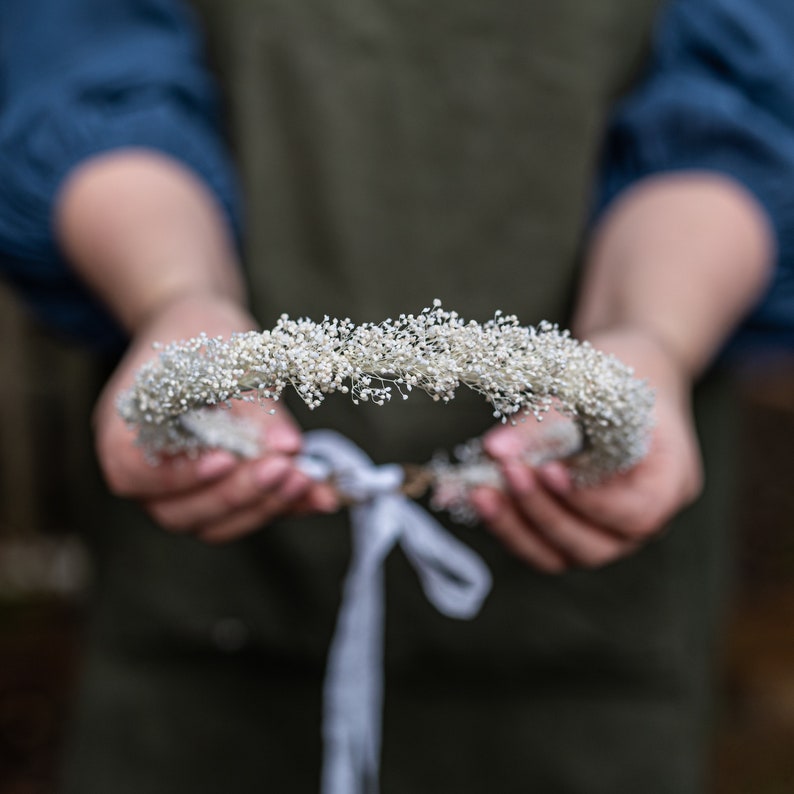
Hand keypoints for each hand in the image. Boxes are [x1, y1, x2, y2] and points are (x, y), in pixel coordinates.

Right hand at [93, 294, 337, 542]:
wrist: (201, 330)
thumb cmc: (199, 334)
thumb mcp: (223, 353)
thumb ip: (251, 403)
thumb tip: (288, 447)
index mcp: (124, 430)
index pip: (134, 473)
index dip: (178, 476)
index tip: (225, 458)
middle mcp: (146, 472)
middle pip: (179, 511)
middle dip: (237, 495)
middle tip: (284, 468)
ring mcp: (182, 490)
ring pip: (215, 524)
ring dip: (263, 507)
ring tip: (305, 477)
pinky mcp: (220, 493)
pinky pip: (247, 513)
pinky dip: (285, 507)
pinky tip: (321, 494)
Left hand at [469, 330, 702, 571]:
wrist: (627, 371)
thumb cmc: (621, 373)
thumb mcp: (593, 382)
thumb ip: (548, 420)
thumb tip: (495, 449)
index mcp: (670, 482)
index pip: (636, 513)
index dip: (588, 500)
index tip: (547, 470)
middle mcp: (642, 519)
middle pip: (594, 546)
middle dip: (543, 512)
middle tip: (508, 471)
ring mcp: (606, 530)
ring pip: (561, 555)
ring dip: (516, 527)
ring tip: (481, 490)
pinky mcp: (572, 528)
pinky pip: (539, 545)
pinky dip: (507, 525)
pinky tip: (479, 494)